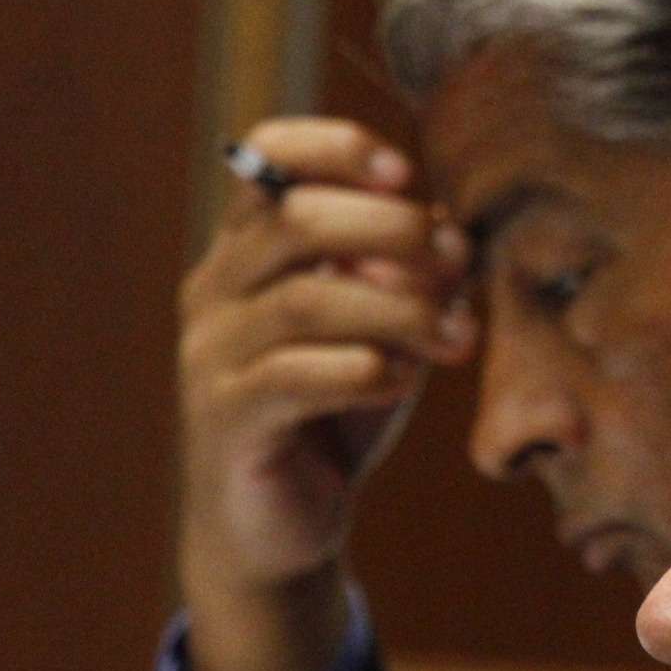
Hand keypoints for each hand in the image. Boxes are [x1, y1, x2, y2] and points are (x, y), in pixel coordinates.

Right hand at [176, 118, 474, 670]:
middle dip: (394, 232)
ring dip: (400, 310)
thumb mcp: (390, 328)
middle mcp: (216, 287)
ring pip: (308, 299)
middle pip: (297, 218)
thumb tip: (454, 236)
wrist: (283, 522)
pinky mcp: (226, 418)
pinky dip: (367, 370)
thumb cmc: (341, 406)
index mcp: (250, 247)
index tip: (407, 176)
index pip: (268, 156)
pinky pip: (298, 376)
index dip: (337, 148)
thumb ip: (416, 279)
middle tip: (458, 268)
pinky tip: (401, 379)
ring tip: (456, 339)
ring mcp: (212, 353)